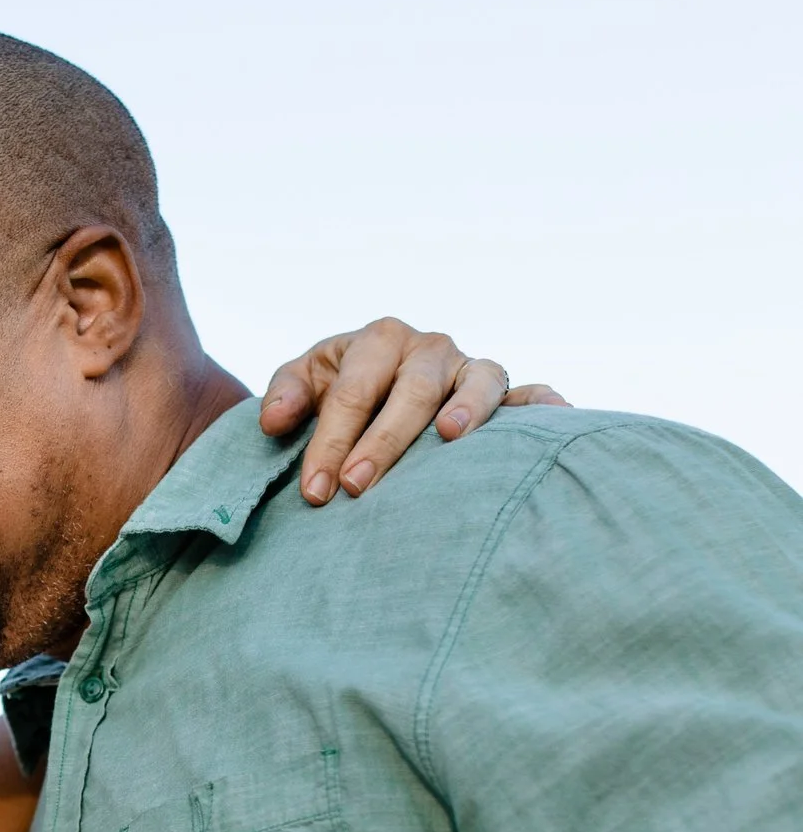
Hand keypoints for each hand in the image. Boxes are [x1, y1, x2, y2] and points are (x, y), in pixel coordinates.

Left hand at [260, 318, 568, 504]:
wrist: (374, 384)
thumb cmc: (335, 388)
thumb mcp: (304, 381)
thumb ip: (285, 395)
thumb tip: (273, 422)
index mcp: (378, 341)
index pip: (354, 391)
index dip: (331, 440)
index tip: (316, 490)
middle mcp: (429, 349)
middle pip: (411, 391)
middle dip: (382, 441)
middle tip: (356, 487)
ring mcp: (469, 369)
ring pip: (477, 382)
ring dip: (466, 409)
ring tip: (449, 438)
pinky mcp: (503, 392)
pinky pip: (530, 393)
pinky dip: (545, 404)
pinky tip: (558, 418)